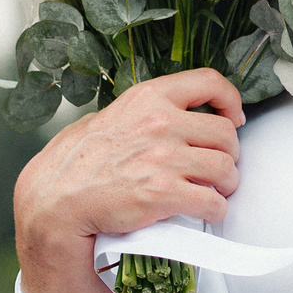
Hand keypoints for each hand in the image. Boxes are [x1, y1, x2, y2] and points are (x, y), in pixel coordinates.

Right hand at [13, 67, 245, 273]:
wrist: (57, 201)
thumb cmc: (78, 163)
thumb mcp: (108, 117)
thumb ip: (142, 111)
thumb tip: (171, 112)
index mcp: (149, 98)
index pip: (208, 82)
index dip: (231, 100)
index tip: (234, 116)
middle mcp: (161, 122)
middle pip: (225, 133)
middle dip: (228, 153)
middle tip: (218, 167)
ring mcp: (164, 158)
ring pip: (225, 168)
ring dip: (225, 183)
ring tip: (214, 190)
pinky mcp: (164, 194)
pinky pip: (213, 202)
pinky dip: (214, 209)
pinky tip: (203, 210)